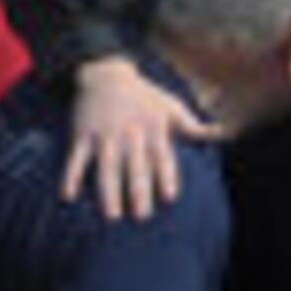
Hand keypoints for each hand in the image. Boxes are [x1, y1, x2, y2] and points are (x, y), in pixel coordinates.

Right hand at [61, 59, 217, 221]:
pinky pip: (75, 159)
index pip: (161, 156)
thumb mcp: (172, 106)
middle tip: (142, 217)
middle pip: (134, 166)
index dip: (166, 176)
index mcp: (153, 129)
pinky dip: (71, 177)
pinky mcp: (82, 135)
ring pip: (106, 167)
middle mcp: (129, 133)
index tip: (169, 197)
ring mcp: (104, 135)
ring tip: (112, 216)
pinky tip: (68, 196)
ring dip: (108, 192)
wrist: (106, 74)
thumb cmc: (145, 96)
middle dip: (138, 191)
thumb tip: (223, 133)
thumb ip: (194, 126)